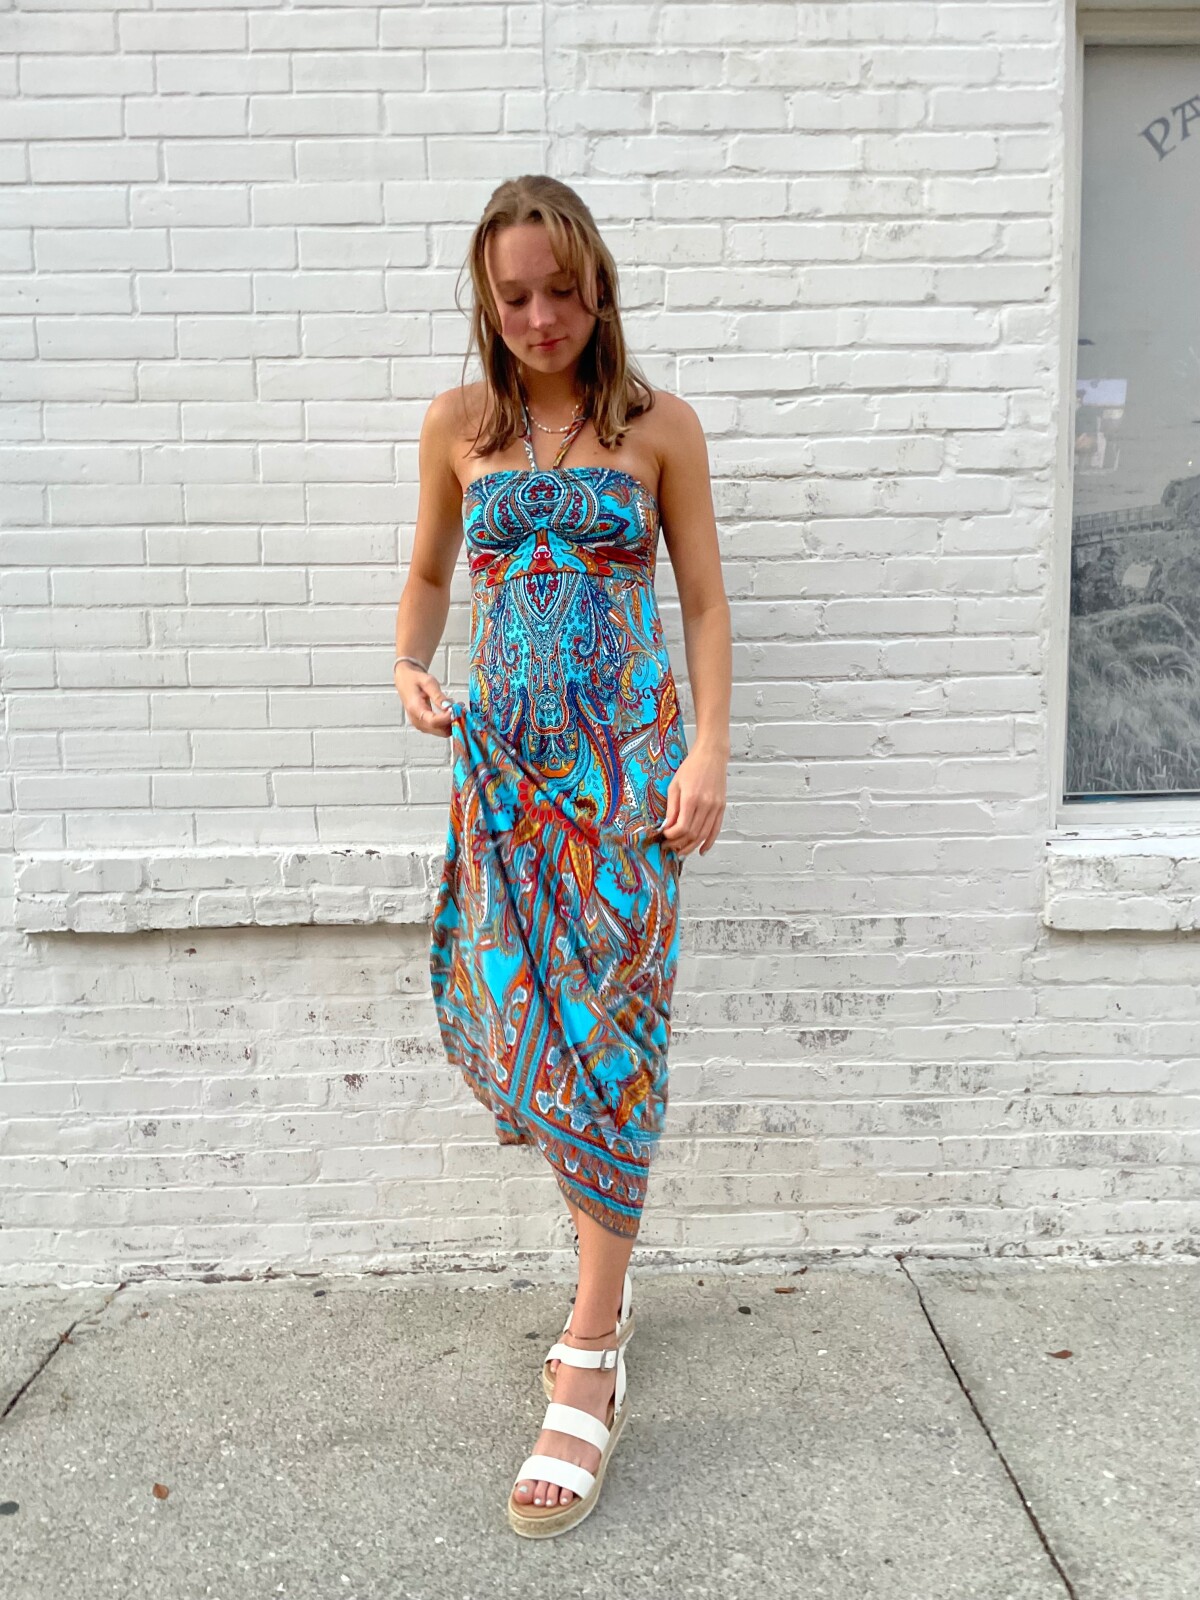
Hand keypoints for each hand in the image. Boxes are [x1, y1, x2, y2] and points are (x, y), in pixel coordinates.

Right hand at [395, 663, 454, 738]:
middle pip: (439, 731)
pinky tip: (452, 711)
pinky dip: (448, 723)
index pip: (433, 721)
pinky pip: (439, 729)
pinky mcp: (424, 725)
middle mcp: (417, 721)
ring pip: (441, 732)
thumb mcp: (428, 682)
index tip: (457, 710)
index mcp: (415, 709)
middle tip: (461, 708)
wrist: (405, 680)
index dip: (447, 718)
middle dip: (453, 722)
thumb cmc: (416, 679)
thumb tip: (449, 707)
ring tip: (458, 708)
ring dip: (452, 723)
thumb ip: (438, 696)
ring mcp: (420, 725)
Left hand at [660, 742, 726, 856]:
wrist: (712, 755)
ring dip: (692, 846)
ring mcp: (716, 807)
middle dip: (679, 844)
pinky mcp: (722, 807)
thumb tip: (667, 827)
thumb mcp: (675, 785)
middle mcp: (706, 804)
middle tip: (669, 847)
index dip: (672, 836)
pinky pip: (716, 830)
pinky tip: (701, 850)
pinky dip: (709, 842)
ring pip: (704, 835)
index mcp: (692, 798)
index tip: (664, 836)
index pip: (682, 827)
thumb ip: (672, 808)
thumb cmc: (691, 767)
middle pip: (693, 834)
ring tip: (681, 851)